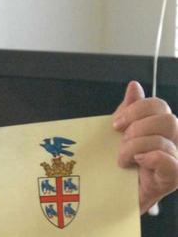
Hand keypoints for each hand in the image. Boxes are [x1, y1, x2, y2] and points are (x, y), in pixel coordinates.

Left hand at [113, 81, 177, 213]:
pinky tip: (137, 163)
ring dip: (134, 146)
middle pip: (166, 119)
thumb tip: (134, 86)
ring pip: (164, 138)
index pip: (159, 105)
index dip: (136, 110)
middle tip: (121, 142)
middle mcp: (174, 142)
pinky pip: (168, 160)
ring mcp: (177, 160)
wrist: (114, 197)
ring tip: (123, 159)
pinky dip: (148, 158)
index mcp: (161, 128)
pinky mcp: (173, 178)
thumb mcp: (119, 134)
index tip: (115, 124)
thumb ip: (128, 111)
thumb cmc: (118, 166)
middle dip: (137, 127)